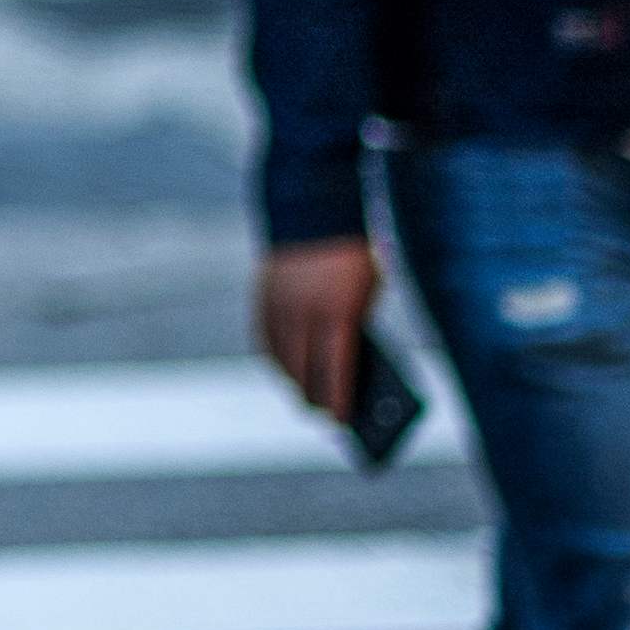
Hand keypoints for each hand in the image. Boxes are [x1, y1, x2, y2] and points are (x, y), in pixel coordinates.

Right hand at [255, 236, 381, 421]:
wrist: (316, 208)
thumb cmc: (354, 257)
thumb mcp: (368, 293)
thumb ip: (354, 329)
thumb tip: (344, 367)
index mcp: (337, 313)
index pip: (334, 371)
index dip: (337, 400)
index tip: (341, 421)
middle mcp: (302, 313)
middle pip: (301, 371)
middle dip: (312, 396)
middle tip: (322, 414)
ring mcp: (277, 306)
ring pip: (278, 358)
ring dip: (290, 379)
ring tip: (302, 394)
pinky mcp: (261, 298)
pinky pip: (265, 339)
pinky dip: (275, 357)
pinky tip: (283, 367)